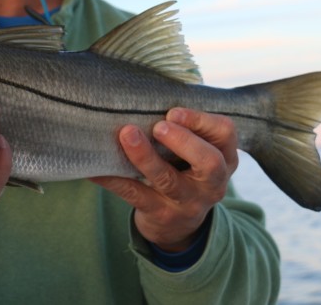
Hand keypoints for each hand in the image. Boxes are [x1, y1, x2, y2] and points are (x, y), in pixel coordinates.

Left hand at [91, 108, 237, 251]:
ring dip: (146, 156)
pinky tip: (95, 168)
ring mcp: (187, 202)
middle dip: (184, 141)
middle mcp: (212, 183)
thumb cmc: (184, 172)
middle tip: (159, 126)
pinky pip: (134, 194)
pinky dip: (113, 179)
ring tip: (127, 135)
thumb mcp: (197, 153)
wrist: (178, 225)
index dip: (201, 121)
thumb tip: (145, 94)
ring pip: (168, 180)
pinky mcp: (160, 214)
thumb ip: (186, 128)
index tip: (173, 111)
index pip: (225, 134)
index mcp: (224, 159)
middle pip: (209, 162)